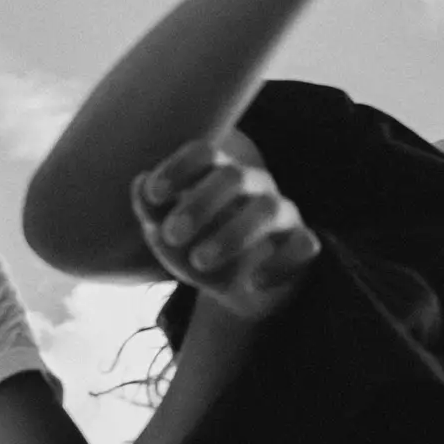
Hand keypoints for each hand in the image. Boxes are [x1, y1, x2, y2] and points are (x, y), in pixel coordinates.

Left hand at [131, 130, 321, 320]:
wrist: (233, 291)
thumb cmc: (195, 247)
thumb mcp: (165, 235)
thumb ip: (149, 210)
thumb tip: (140, 182)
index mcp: (218, 173)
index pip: (204, 153)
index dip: (179, 167)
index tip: (154, 195)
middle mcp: (254, 185)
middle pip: (233, 176)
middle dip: (200, 204)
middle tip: (171, 235)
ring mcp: (282, 213)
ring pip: (268, 209)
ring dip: (231, 235)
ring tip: (198, 261)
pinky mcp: (302, 244)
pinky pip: (303, 244)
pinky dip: (279, 263)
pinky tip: (253, 281)